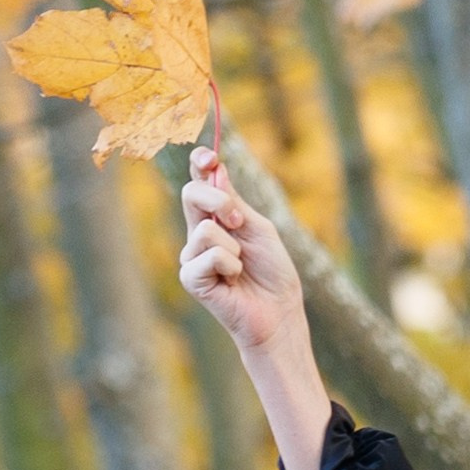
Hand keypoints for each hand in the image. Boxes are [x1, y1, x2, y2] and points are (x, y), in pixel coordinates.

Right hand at [179, 143, 332, 469]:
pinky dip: (228, 264)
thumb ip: (236, 203)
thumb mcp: (260, 229)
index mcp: (218, 217)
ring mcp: (193, 257)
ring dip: (233, 245)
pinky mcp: (192, 279)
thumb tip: (216, 171)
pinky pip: (206, 256)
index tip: (208, 156)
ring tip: (242, 265)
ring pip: (203, 229)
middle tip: (239, 219)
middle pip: (191, 194)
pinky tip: (235, 279)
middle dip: (216, 199)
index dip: (200, 163)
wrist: (279, 313)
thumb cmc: (274, 274)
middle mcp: (200, 233)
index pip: (200, 182)